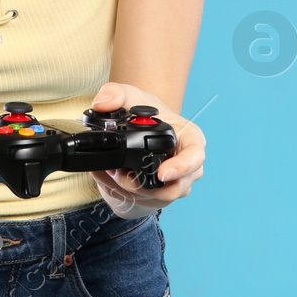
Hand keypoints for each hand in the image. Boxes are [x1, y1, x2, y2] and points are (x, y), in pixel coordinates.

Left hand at [85, 81, 204, 219]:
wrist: (140, 127)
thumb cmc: (144, 111)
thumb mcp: (129, 94)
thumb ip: (114, 93)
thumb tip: (102, 104)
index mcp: (190, 140)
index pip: (195, 157)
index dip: (182, 168)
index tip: (162, 173)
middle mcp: (188, 166)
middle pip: (173, 187)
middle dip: (142, 186)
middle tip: (118, 173)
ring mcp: (175, 184)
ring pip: (154, 199)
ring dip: (128, 190)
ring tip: (111, 171)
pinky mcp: (158, 197)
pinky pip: (141, 202)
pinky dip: (122, 194)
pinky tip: (111, 177)